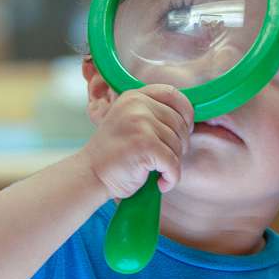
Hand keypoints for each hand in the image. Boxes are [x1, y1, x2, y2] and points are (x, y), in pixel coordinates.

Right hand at [79, 84, 193, 197]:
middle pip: (180, 124)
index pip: (174, 95)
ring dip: (172, 165)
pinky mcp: (144, 143)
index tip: (184, 131)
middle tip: (164, 161)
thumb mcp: (131, 123)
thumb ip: (153, 115)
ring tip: (156, 172)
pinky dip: (171, 178)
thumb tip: (188, 121)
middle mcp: (137, 105)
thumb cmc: (114, 155)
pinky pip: (173, 163)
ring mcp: (140, 123)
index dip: (186, 114)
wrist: (91, 175)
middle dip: (179, 146)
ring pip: (178, 145)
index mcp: (135, 97)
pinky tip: (160, 183)